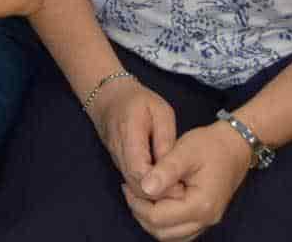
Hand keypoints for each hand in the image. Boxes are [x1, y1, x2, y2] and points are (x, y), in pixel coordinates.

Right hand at [90, 78, 182, 197]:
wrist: (110, 98)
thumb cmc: (140, 101)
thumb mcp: (161, 112)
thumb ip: (165, 138)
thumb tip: (170, 166)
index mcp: (129, 132)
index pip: (138, 168)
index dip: (158, 182)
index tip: (178, 184)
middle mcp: (118, 150)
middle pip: (134, 183)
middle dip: (158, 193)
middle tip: (181, 192)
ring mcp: (116, 159)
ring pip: (132, 186)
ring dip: (153, 193)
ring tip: (175, 188)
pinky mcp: (118, 164)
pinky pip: (131, 181)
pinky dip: (147, 187)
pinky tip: (163, 184)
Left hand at [121, 121, 252, 240]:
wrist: (234, 147)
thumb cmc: (209, 145)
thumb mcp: (184, 151)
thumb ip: (165, 171)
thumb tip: (144, 188)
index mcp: (201, 205)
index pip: (159, 218)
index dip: (138, 204)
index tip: (128, 185)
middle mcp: (206, 219)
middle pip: (163, 233)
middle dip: (142, 214)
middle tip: (130, 190)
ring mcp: (206, 221)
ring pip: (170, 236)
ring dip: (152, 220)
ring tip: (141, 195)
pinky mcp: (204, 218)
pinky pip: (179, 231)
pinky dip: (164, 221)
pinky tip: (156, 200)